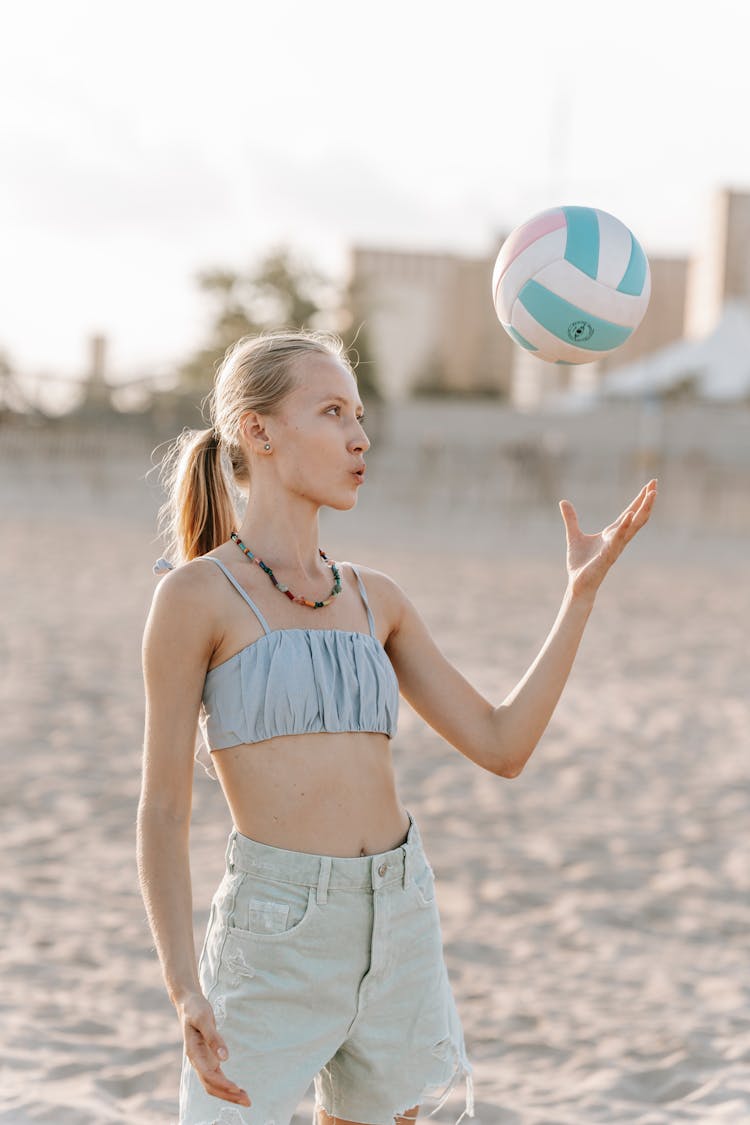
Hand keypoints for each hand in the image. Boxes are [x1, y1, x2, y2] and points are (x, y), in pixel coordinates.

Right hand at [179, 991, 250, 1107]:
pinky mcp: (208, 1058)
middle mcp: (197, 1061)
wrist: (188, 1003)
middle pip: (211, 1085)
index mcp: (194, 1052)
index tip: (236, 1088)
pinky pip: (216, 1077)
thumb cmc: (195, 1009)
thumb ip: (214, 1037)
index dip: (221, 1083)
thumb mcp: (204, 1018)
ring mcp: (202, 1061)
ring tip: (246, 1099)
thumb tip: (224, 1057)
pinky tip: (237, 1089)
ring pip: (213, 1084)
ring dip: (228, 1093)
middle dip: (228, 1095)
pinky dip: (226, 1085)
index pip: (207, 1075)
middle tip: (247, 1102)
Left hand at [559, 479, 657, 599]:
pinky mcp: (609, 554)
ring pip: (634, 525)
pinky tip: (629, 514)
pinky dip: (624, 527)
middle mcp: (618, 538)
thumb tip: (563, 502)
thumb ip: (571, 519)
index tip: (650, 485)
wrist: (577, 583)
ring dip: (643, 509)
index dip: (639, 499)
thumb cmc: (580, 563)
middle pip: (637, 516)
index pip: (629, 512)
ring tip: (651, 494)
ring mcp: (616, 546)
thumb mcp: (574, 535)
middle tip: (655, 483)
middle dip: (647, 500)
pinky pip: (619, 539)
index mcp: (612, 533)